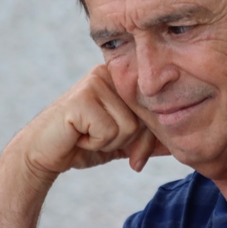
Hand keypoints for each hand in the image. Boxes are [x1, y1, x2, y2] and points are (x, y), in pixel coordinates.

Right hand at [0, 65, 167, 227]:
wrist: (45, 153)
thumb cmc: (84, 142)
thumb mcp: (124, 140)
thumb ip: (149, 138)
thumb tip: (181, 145)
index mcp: (122, 79)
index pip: (153, 110)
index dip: (142, 137)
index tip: (121, 143)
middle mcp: (111, 74)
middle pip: (144, 119)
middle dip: (125, 141)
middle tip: (96, 138)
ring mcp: (96, 82)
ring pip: (129, 126)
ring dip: (108, 141)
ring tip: (86, 133)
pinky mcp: (83, 96)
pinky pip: (110, 131)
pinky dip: (95, 142)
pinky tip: (78, 134)